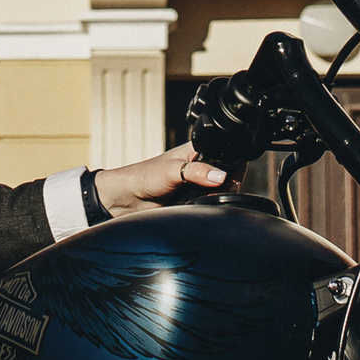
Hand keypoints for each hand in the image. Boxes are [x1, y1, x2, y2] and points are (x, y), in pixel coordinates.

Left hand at [90, 143, 228, 217]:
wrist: (127, 200)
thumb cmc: (145, 177)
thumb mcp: (172, 170)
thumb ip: (197, 172)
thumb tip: (220, 177)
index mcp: (197, 152)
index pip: (227, 155)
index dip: (233, 166)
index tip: (230, 178)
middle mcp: (200, 169)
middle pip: (228, 177)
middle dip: (226, 186)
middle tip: (216, 191)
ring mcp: (198, 187)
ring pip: (220, 194)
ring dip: (217, 198)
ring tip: (205, 199)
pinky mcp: (194, 202)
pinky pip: (210, 206)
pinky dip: (208, 207)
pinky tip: (201, 207)